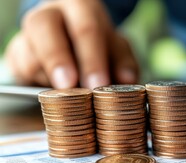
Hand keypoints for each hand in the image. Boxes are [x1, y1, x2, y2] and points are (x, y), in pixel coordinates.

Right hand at [5, 0, 138, 88]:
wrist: (71, 44)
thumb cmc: (98, 45)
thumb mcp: (116, 50)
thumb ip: (123, 63)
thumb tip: (127, 79)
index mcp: (80, 7)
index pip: (85, 27)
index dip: (91, 57)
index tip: (97, 83)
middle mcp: (50, 14)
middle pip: (45, 27)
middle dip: (58, 60)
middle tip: (69, 86)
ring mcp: (29, 33)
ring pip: (29, 53)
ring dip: (48, 76)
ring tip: (66, 90)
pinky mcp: (17, 53)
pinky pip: (21, 70)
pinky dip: (37, 82)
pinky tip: (53, 88)